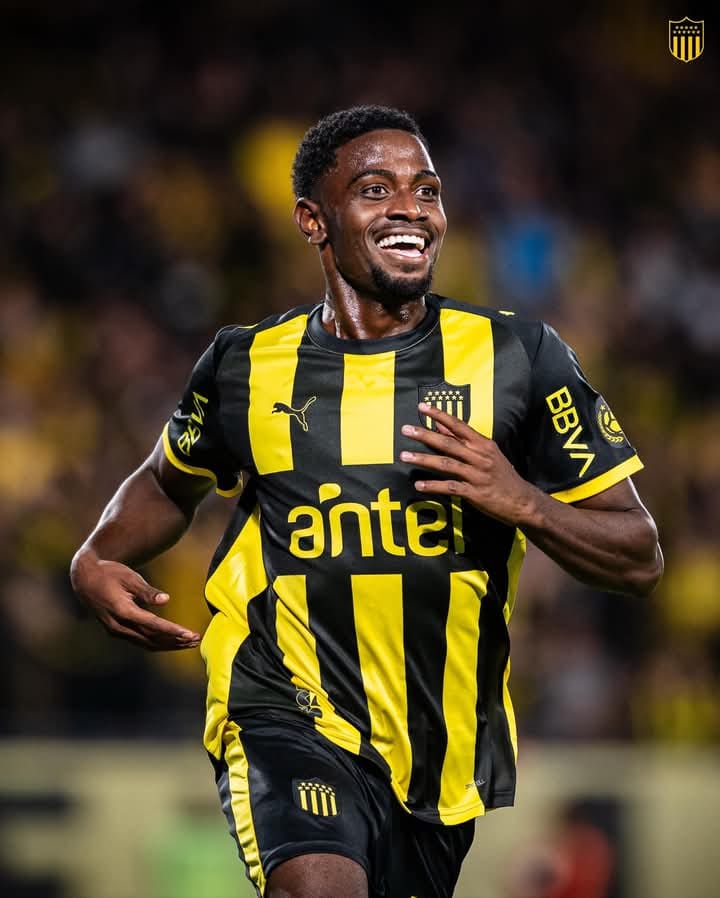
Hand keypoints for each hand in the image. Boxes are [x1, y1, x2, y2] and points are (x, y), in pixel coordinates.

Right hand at [70, 552, 200, 650]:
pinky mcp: (117, 631)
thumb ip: (147, 591)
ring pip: (146, 643)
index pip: (152, 625)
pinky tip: (172, 641)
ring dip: (168, 644)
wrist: (84, 578)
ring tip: (189, 642)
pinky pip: (140, 641)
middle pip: (152, 639)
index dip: (172, 631)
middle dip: (175, 641)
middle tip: (196, 640)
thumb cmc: (109, 573)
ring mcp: (116, 630)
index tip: (189, 634)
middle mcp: (118, 625)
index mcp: (122, 611)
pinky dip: (158, 642)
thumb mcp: (129, 577)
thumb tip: (165, 600)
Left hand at [399, 402, 538, 525]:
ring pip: (446, 464)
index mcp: (483, 445)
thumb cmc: (503, 476)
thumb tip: (442, 425)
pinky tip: (419, 485)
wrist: (522, 501)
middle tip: (406, 429)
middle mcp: (480, 457)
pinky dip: (433, 485)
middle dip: (425, 435)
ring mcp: (477, 475)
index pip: (458, 426)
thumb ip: (463, 440)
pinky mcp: (475, 493)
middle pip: (448, 443)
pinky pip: (450, 487)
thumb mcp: (487, 453)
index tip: (422, 407)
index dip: (440, 415)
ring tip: (404, 456)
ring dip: (424, 459)